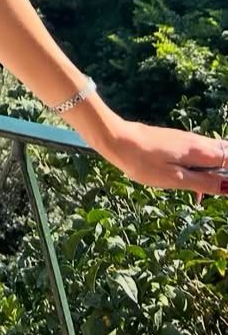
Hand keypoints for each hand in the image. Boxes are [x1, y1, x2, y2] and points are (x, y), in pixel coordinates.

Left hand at [104, 119, 227, 205]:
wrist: (117, 140)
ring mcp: (188, 140)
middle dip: (224, 174)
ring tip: (204, 194)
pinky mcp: (178, 141)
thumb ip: (205, 182)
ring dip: (216, 174)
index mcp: (202, 152)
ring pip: (215, 155)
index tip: (222, 189)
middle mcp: (199, 142)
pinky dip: (203, 171)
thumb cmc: (144, 162)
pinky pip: (201, 155)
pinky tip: (194, 189)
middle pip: (226, 155)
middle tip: (215, 191)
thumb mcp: (175, 179)